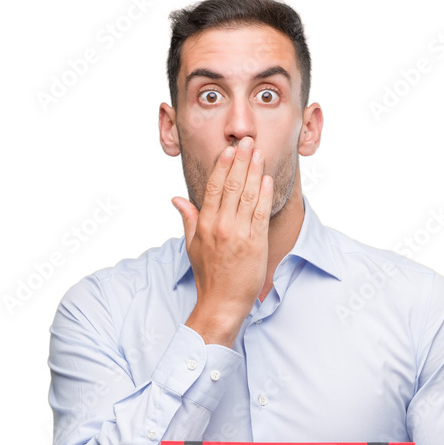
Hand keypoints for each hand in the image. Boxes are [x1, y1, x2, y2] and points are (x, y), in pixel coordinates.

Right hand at [171, 137, 272, 346]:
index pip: (213, 187)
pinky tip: (267, 179)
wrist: (221, 303)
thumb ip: (188, 219)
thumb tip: (176, 199)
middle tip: (247, 141)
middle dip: (240, 161)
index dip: (222, 166)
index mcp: (204, 225)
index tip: (229, 150)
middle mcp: (221, 226)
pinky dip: (264, 194)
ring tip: (259, 154)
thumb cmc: (208, 276)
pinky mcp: (255, 243)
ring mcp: (238, 234)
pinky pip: (260, 213)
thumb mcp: (192, 246)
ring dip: (254, 172)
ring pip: (247, 195)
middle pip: (231, 185)